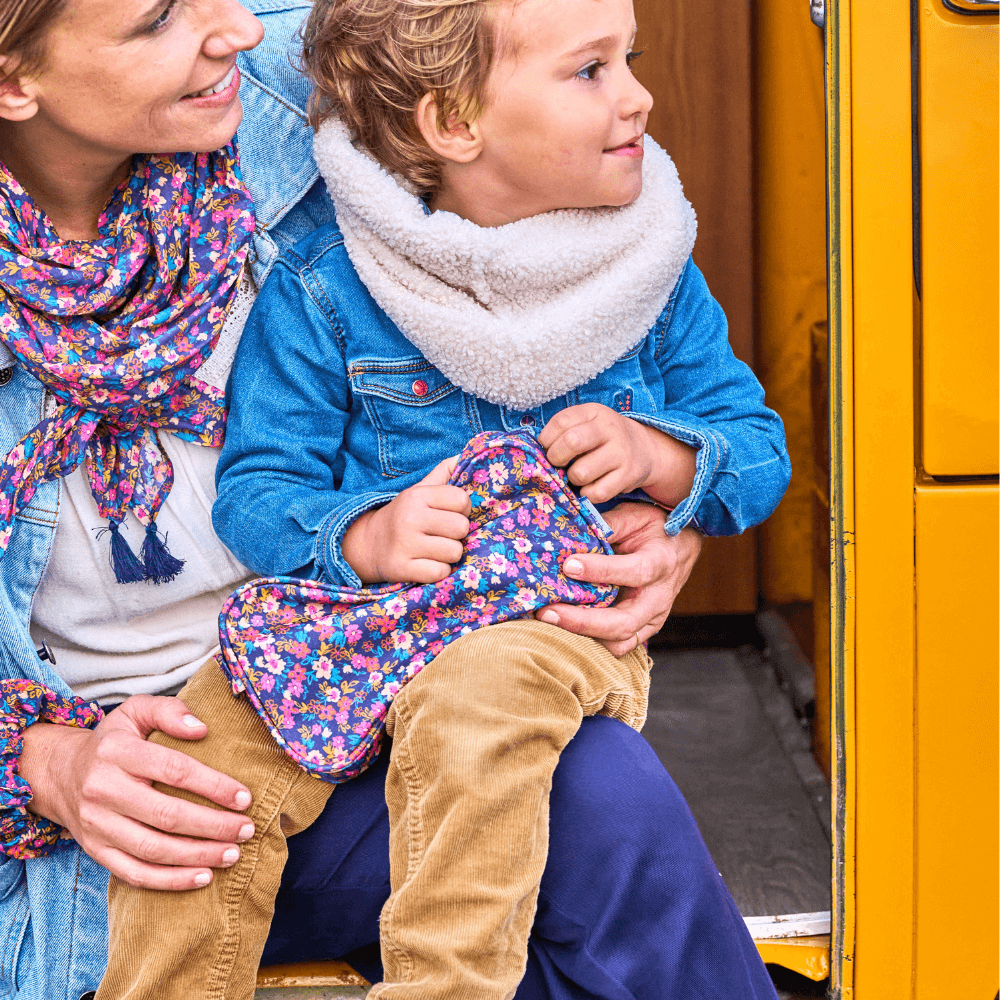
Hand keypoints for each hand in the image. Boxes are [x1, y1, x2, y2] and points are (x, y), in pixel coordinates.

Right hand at [20, 695, 254, 890]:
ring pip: (153, 849)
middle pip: (167, 815)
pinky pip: (134, 874)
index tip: (244, 797)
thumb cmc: (113, 741)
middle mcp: (104, 790)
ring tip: (233, 853)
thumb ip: (169, 711)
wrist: (60, 773)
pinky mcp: (96, 851)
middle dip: (213, 826)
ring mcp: (98, 825)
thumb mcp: (135, 711)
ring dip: (198, 856)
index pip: (174, 770)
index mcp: (118, 752)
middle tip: (247, 829)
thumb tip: (202, 728)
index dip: (213, 785)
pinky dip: (170, 881)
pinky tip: (203, 877)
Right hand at [341, 456, 471, 584]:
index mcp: (417, 496)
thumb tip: (465, 454)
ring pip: (454, 552)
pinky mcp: (402, 568)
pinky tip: (427, 564)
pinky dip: (438, 571)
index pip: (462, 500)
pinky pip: (440, 572)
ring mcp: (405, 544)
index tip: (450, 514)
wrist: (367, 544)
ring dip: (448, 555)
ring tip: (434, 550)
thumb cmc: (403, 516)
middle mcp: (410, 517)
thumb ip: (443, 473)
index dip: (463, 510)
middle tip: (442, 535)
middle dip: (457, 534)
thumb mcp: (418, 491)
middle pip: (461, 527)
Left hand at [534, 502, 701, 655]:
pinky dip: (590, 641)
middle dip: (582, 622)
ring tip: (550, 620)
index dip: (600, 571)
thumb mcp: (634, 516)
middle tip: (547, 612)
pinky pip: (617, 646)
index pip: (633, 572)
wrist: (679, 550)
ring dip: (582, 636)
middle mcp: (659, 597)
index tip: (568, 565)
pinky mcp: (644, 631)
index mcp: (660, 562)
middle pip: (623, 623)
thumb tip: (573, 533)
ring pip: (619, 641)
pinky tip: (564, 626)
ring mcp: (653, 619)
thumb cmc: (653, 530)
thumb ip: (607, 525)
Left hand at [538, 403, 695, 506]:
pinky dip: (587, 494)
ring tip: (577, 475)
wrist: (644, 449)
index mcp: (595, 412)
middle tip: (558, 463)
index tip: (547, 448)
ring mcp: (621, 453)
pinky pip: (596, 492)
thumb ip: (563, 431)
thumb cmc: (602, 438)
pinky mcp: (628, 476)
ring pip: (580, 473)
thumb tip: (536, 453)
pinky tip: (590, 486)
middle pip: (571, 443)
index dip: (546, 439)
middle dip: (556, 458)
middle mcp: (610, 429)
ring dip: (572, 479)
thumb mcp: (587, 423)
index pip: (561, 422)